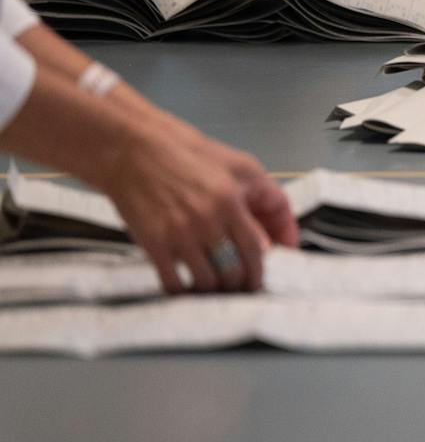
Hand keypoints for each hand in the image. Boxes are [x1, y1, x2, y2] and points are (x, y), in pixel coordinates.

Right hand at [91, 117, 297, 293]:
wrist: (133, 150)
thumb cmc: (187, 153)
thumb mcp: (240, 165)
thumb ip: (264, 198)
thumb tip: (274, 239)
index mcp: (231, 200)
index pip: (257, 249)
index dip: (262, 269)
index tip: (262, 277)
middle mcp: (207, 220)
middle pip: (234, 270)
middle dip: (241, 284)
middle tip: (241, 286)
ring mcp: (178, 234)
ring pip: (207, 281)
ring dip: (215, 289)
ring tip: (217, 287)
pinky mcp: (152, 243)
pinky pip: (173, 283)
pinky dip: (184, 291)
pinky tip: (188, 287)